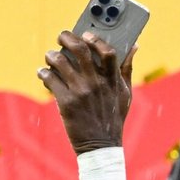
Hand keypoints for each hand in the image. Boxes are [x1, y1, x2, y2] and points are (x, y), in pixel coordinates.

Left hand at [39, 32, 135, 154]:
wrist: (100, 145)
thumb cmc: (113, 116)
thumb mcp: (125, 93)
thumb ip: (127, 68)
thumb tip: (134, 45)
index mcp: (113, 80)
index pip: (107, 51)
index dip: (96, 39)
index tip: (87, 34)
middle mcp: (97, 83)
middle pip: (80, 50)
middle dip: (68, 38)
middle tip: (62, 36)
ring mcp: (80, 92)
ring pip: (60, 62)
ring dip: (52, 55)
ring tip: (50, 56)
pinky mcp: (65, 102)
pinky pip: (50, 79)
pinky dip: (44, 73)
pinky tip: (44, 73)